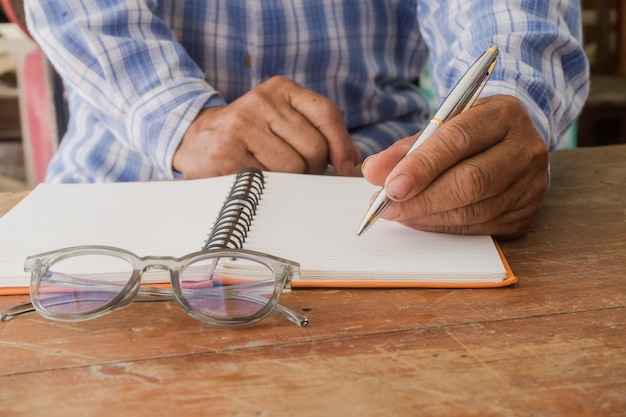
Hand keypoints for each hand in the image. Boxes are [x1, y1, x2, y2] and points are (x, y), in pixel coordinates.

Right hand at [173, 76, 359, 176]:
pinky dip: (268, 185)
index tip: (344, 165)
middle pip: (314, 146)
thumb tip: (352, 157)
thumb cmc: (248, 132)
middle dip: (312, 167)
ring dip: (290, 179)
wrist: (196, 137)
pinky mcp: (227, 151)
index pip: (326, 113)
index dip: (341, 144)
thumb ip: (319, 132)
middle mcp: (262, 100)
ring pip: (293, 167)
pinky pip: (268, 179)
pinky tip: (254, 174)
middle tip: (298, 170)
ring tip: (272, 170)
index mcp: (281, 88)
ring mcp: (242, 124)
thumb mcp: (283, 120)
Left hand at [361, 95, 548, 238]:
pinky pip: (478, 228)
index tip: (390, 185)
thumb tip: (373, 172)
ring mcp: (531, 185)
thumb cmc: (472, 133)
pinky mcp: (526, 214)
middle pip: (471, 181)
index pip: (459, 140)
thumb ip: (407, 149)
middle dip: (422, 198)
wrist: (514, 143)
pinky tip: (420, 220)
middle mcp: (526, 149)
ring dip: (427, 216)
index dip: (422, 166)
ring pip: (473, 210)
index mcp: (505, 114)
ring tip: (397, 212)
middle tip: (387, 206)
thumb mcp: (442, 127)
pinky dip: (442, 227)